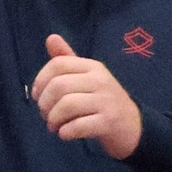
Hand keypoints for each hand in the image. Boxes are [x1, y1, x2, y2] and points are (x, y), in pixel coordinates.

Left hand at [32, 34, 144, 158]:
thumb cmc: (103, 101)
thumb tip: (51, 37)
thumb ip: (68, 59)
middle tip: (46, 115)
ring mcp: (106, 101)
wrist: (133, 127)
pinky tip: (64, 134)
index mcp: (93, 67)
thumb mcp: (88, 77)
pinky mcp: (109, 122)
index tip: (37, 95)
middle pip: (58, 86)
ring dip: (53, 119)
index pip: (58, 64)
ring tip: (54, 126)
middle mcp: (100, 80)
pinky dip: (65, 132)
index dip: (40, 80)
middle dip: (45, 104)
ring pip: (66, 105)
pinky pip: (78, 126)